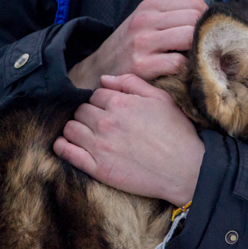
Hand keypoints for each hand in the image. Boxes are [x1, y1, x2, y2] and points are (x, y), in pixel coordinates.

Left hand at [53, 74, 204, 206]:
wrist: (185, 169)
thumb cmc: (177, 132)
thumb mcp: (160, 98)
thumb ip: (131, 83)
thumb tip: (105, 79)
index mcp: (121, 102)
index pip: (96, 94)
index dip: (102, 100)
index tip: (109, 108)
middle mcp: (106, 122)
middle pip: (81, 110)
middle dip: (88, 113)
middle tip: (100, 122)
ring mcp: (99, 145)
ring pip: (71, 128)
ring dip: (75, 128)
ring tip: (86, 133)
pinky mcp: (97, 168)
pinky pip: (67, 152)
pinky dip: (62, 146)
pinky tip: (67, 144)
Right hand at [68, 0, 207, 89]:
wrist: (96, 71)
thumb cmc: (128, 47)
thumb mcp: (144, 23)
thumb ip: (171, 18)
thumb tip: (208, 21)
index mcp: (150, 7)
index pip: (195, 4)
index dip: (205, 20)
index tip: (204, 34)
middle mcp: (145, 21)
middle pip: (195, 19)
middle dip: (204, 36)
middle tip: (203, 50)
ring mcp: (142, 42)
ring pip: (190, 37)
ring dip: (196, 51)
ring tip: (193, 60)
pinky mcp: (142, 66)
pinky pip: (178, 63)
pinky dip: (184, 69)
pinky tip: (179, 73)